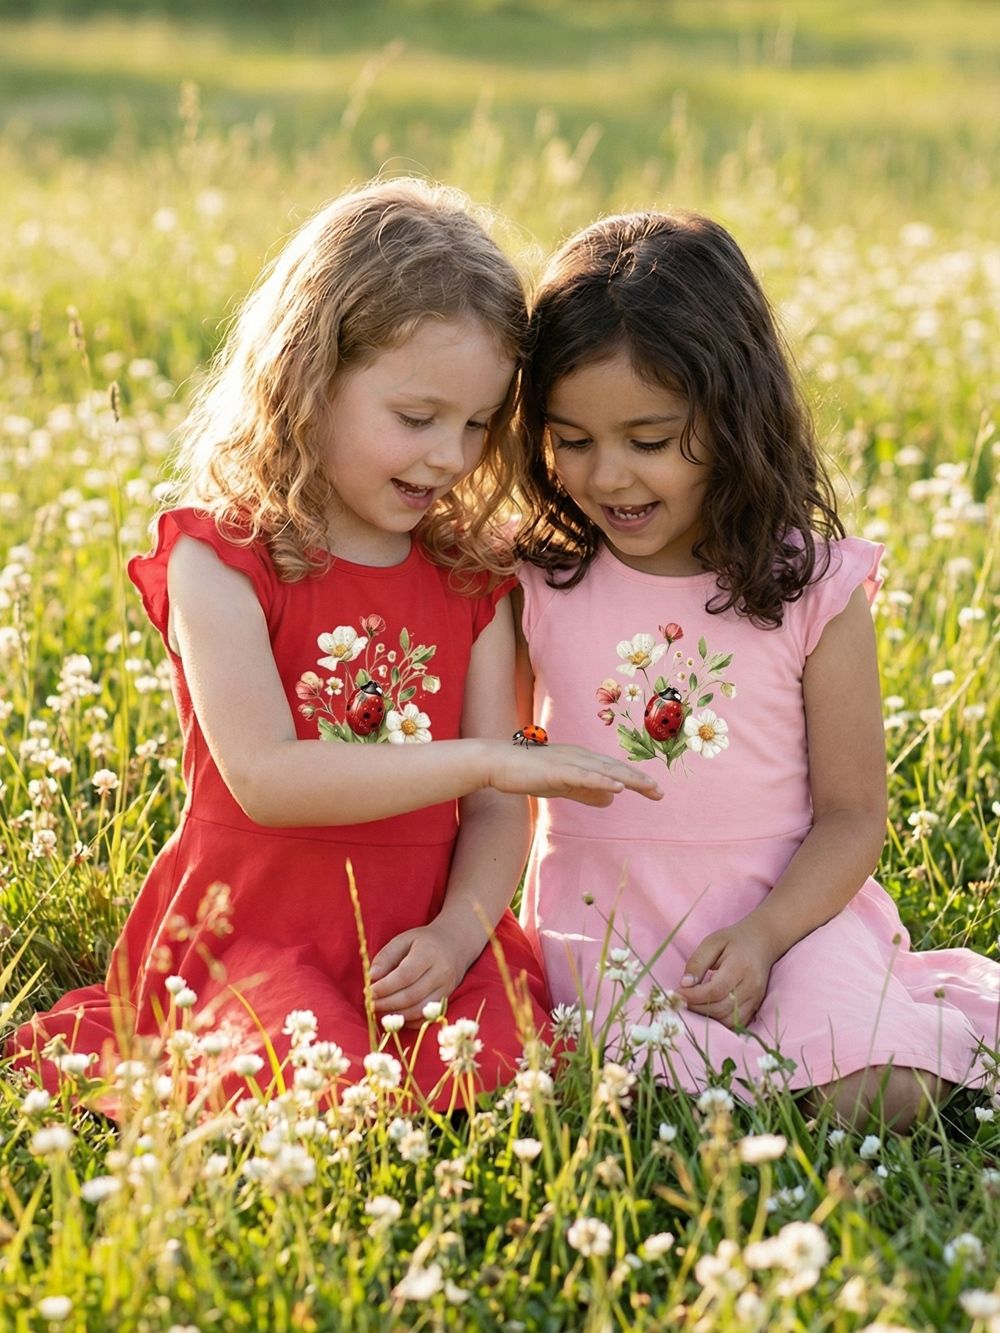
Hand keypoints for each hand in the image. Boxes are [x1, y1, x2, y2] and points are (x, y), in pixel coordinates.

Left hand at [368, 921, 475, 1024]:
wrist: (456, 944)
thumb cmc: (424, 941)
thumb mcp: (403, 940)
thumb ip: (385, 957)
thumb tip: (372, 977)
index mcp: (429, 953)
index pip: (405, 975)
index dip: (385, 987)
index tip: (370, 991)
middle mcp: (441, 972)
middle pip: (411, 995)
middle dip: (387, 1003)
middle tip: (371, 1004)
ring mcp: (447, 988)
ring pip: (419, 1009)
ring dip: (397, 1014)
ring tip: (381, 1010)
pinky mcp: (447, 999)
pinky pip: (427, 1017)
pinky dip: (410, 1020)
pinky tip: (397, 1015)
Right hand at [486, 741, 662, 806]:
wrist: (499, 764)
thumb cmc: (529, 773)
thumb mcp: (564, 785)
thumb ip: (587, 791)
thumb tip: (612, 798)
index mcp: (582, 760)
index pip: (614, 770)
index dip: (636, 780)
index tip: (655, 791)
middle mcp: (580, 756)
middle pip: (616, 769)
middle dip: (640, 780)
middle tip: (660, 793)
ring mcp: (570, 762)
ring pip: (605, 771)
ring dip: (628, 778)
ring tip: (649, 787)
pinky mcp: (558, 770)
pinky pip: (584, 776)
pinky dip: (602, 781)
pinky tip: (617, 787)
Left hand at [677, 919, 776, 1029]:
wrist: (762, 942)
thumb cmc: (734, 941)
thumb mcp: (712, 943)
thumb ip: (697, 962)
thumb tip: (684, 984)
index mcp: (740, 967)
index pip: (715, 990)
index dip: (694, 996)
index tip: (676, 994)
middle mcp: (751, 987)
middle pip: (721, 1008)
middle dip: (696, 1007)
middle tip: (680, 1000)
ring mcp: (755, 999)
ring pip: (728, 1020)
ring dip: (707, 1016)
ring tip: (692, 1004)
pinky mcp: (756, 1007)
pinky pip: (736, 1023)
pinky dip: (719, 1021)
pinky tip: (707, 1009)